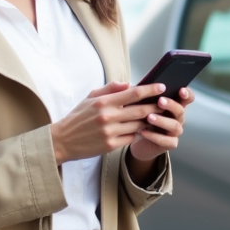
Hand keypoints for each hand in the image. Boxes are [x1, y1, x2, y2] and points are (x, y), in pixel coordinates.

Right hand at [50, 81, 164, 163]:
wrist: (62, 140)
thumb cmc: (78, 117)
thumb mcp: (90, 97)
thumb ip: (110, 88)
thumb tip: (129, 84)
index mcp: (103, 102)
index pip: (133, 93)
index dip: (150, 90)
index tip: (162, 87)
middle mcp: (108, 116)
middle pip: (141, 110)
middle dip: (156, 106)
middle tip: (166, 103)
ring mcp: (110, 132)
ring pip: (139, 125)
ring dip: (150, 121)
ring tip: (158, 116)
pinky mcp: (110, 145)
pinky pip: (132, 138)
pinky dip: (140, 133)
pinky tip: (144, 130)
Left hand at [127, 87, 194, 166]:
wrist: (136, 137)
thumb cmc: (140, 116)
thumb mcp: (141, 103)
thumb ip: (142, 94)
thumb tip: (131, 85)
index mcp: (174, 105)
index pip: (187, 98)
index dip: (187, 94)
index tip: (181, 90)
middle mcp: (177, 118)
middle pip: (180, 110)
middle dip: (171, 105)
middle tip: (159, 101)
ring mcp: (175, 132)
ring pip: (174, 126)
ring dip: (162, 121)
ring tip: (149, 117)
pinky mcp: (170, 144)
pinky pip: (166, 141)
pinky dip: (154, 136)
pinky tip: (143, 131)